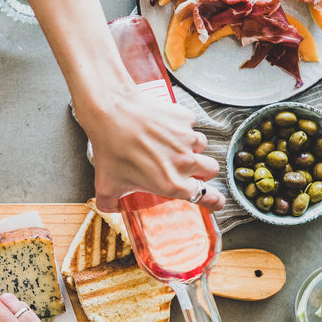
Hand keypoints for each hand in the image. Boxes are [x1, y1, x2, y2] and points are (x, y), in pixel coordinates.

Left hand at [75, 85, 224, 213]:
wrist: (112, 113)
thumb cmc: (111, 149)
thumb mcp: (106, 185)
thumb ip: (109, 203)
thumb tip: (111, 208)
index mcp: (172, 184)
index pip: (207, 197)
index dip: (214, 200)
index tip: (215, 201)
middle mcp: (185, 162)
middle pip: (211, 170)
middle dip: (202, 171)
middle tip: (186, 169)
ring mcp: (188, 139)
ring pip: (201, 146)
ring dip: (190, 148)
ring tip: (167, 145)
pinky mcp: (185, 118)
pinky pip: (189, 125)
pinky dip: (179, 127)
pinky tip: (161, 128)